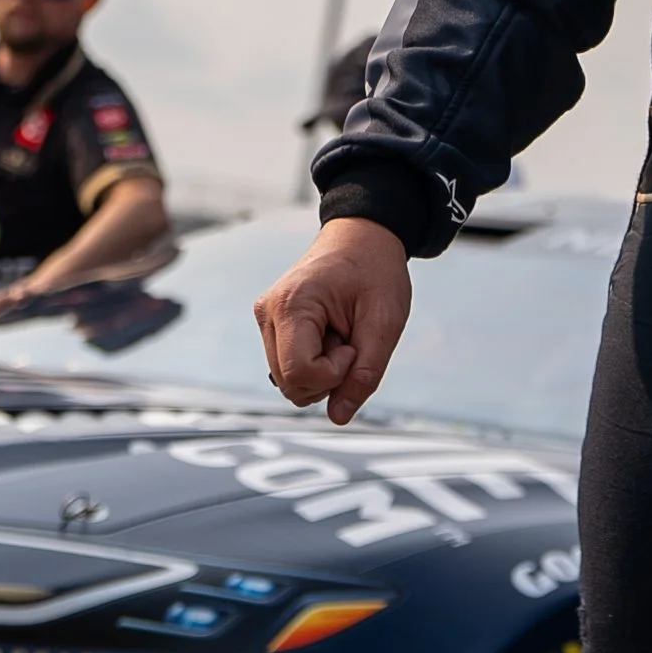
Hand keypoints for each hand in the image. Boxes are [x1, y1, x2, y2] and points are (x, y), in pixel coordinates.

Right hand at [257, 221, 411, 426]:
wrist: (363, 235)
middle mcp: (268, 312)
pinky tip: (330, 334)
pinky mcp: (271, 325)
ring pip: (288, 381)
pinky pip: (290, 367)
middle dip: (328, 376)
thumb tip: (339, 417)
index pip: (299, 374)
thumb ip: (365, 374)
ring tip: (340, 332)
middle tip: (350, 339)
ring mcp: (266, 319)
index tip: (354, 345)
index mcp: (292, 305)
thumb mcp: (385, 322)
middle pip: (291, 384)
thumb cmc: (376, 270)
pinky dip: (315, 363)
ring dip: (322, 371)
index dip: (334, 374)